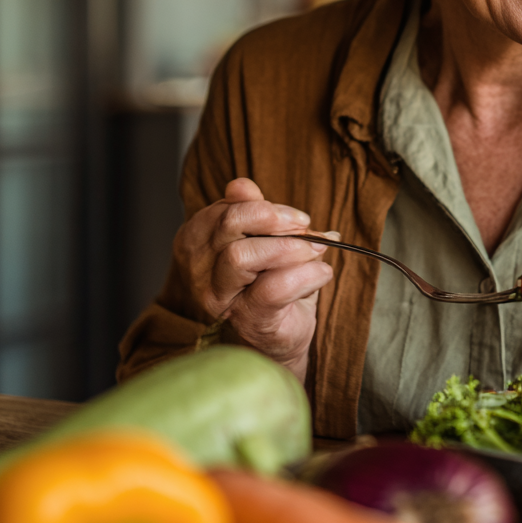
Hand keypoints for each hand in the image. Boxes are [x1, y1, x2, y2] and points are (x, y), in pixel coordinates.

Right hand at [172, 177, 333, 382]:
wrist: (284, 337)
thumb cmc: (274, 285)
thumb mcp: (267, 241)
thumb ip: (256, 213)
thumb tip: (241, 185)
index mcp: (200, 245)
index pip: (223, 210)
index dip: (262, 206)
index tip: (294, 216)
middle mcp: (201, 272)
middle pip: (227, 225)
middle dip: (275, 219)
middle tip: (306, 227)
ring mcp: (221, 298)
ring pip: (241, 256)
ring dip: (289, 247)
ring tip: (316, 252)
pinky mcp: (249, 319)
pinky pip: (273, 288)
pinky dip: (306, 274)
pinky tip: (322, 274)